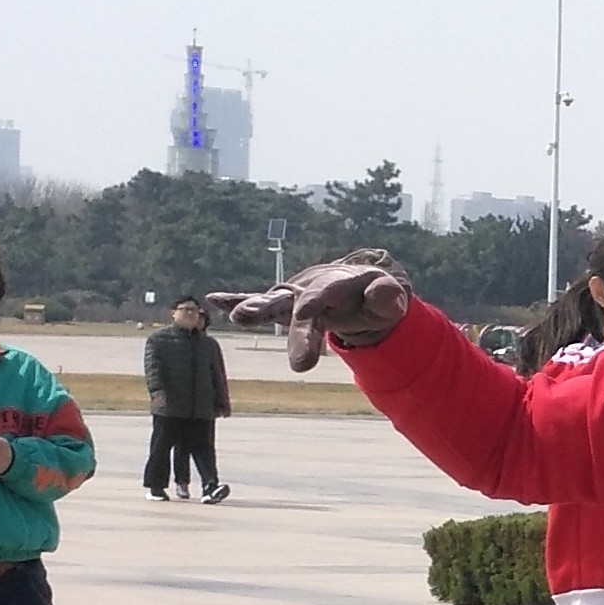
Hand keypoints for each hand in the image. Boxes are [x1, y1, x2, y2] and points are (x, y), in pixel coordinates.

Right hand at [231, 261, 411, 371]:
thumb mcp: (389, 299)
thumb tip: (386, 296)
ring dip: (253, 307)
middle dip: (271, 311)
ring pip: (272, 301)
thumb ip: (387, 297)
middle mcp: (311, 288)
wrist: (359, 289)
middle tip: (247, 319)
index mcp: (338, 285)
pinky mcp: (283, 305)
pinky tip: (214, 300)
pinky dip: (236, 300)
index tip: (302, 319)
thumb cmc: (374, 296)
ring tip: (235, 315)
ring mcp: (294, 296)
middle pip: (293, 302)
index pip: (324, 296)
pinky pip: (258, 301)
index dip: (313, 305)